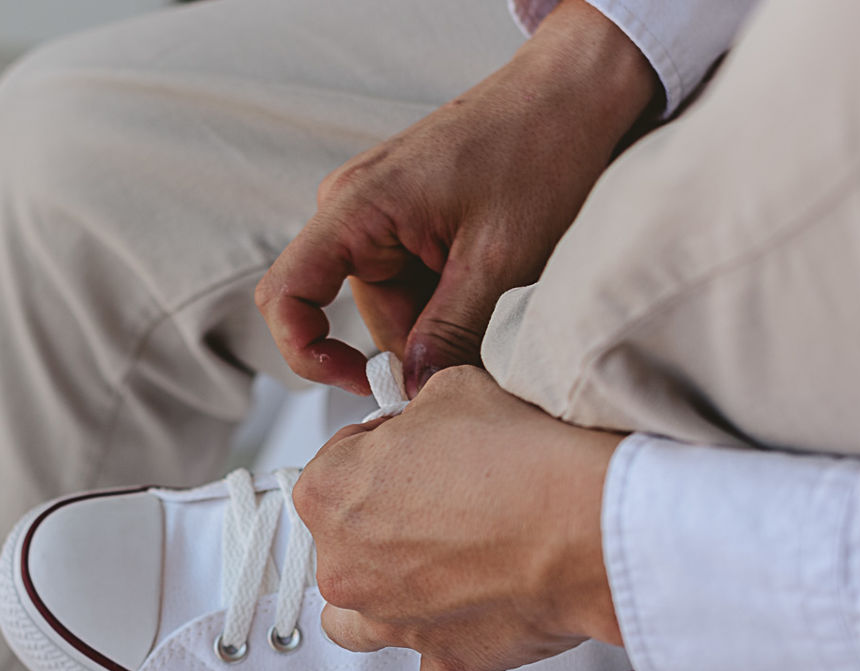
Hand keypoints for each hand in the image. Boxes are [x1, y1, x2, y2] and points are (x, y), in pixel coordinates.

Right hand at [255, 0, 657, 396]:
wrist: (574, 94)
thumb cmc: (539, 149)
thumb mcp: (499, 259)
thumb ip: (450, 330)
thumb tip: (414, 386)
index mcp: (357, 206)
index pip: (285, 296)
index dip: (308, 353)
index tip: (364, 380)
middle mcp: (353, 206)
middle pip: (358, 314)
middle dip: (417, 338)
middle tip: (484, 334)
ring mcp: (378, 212)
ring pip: (394, 304)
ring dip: (443, 316)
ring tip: (501, 285)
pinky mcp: (406, 217)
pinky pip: (413, 281)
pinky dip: (452, 294)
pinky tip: (493, 271)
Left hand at [290, 366, 624, 670]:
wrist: (589, 524)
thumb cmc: (522, 460)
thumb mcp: (454, 391)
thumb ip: (418, 413)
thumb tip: (422, 421)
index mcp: (329, 494)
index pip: (334, 465)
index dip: (379, 452)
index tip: (413, 451)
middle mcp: (345, 566)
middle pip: (343, 544)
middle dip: (383, 525)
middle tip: (441, 506)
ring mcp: (390, 621)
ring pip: (359, 622)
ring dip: (386, 598)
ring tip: (433, 574)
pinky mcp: (445, 660)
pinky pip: (433, 664)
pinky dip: (451, 642)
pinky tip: (479, 614)